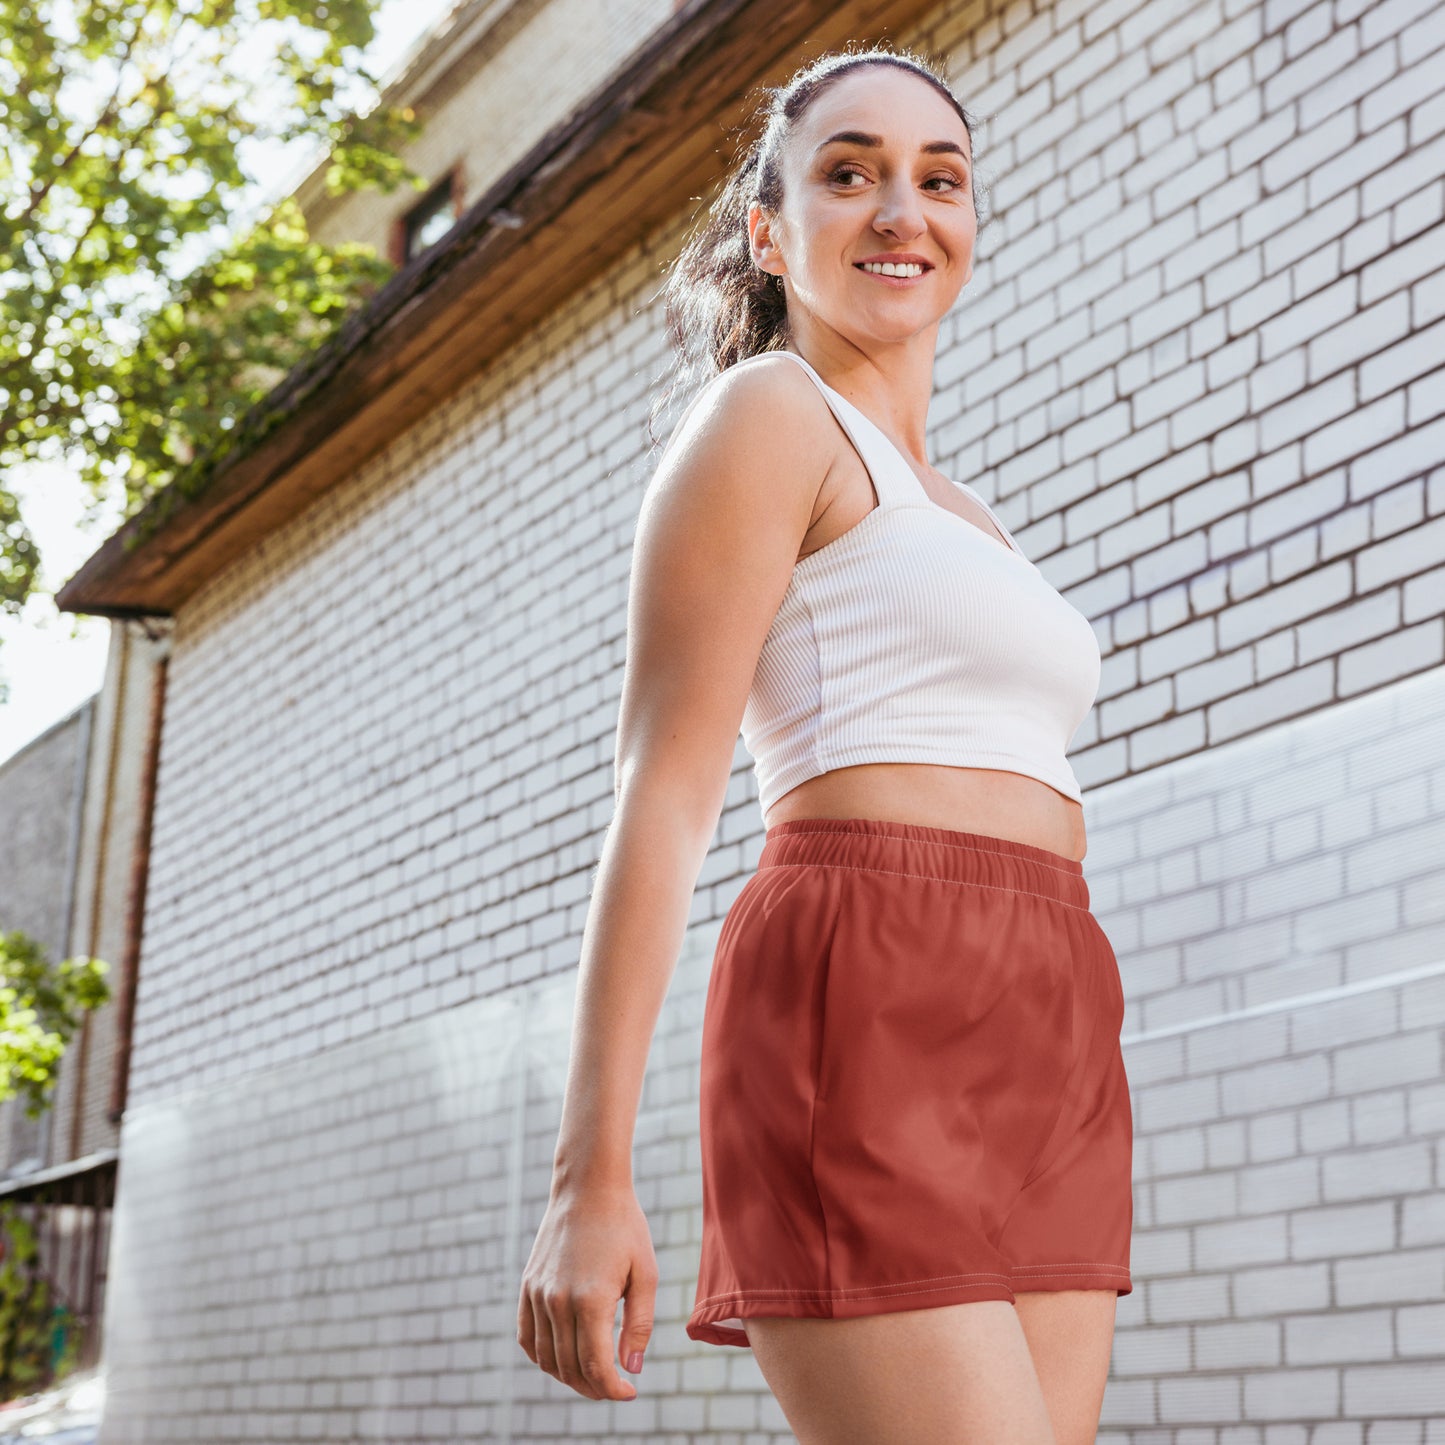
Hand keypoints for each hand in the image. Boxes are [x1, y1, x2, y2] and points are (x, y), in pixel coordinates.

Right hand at [517, 1182, 656, 1400]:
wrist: (589, 1187)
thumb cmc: (624, 1227)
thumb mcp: (645, 1273)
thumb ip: (640, 1324)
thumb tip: (630, 1369)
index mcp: (590, 1300)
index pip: (595, 1366)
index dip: (612, 1389)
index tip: (629, 1392)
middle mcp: (557, 1301)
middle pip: (570, 1368)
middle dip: (594, 1387)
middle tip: (614, 1387)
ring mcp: (538, 1294)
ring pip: (546, 1358)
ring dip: (568, 1377)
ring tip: (592, 1376)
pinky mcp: (527, 1285)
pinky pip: (526, 1337)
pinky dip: (541, 1357)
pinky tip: (561, 1358)